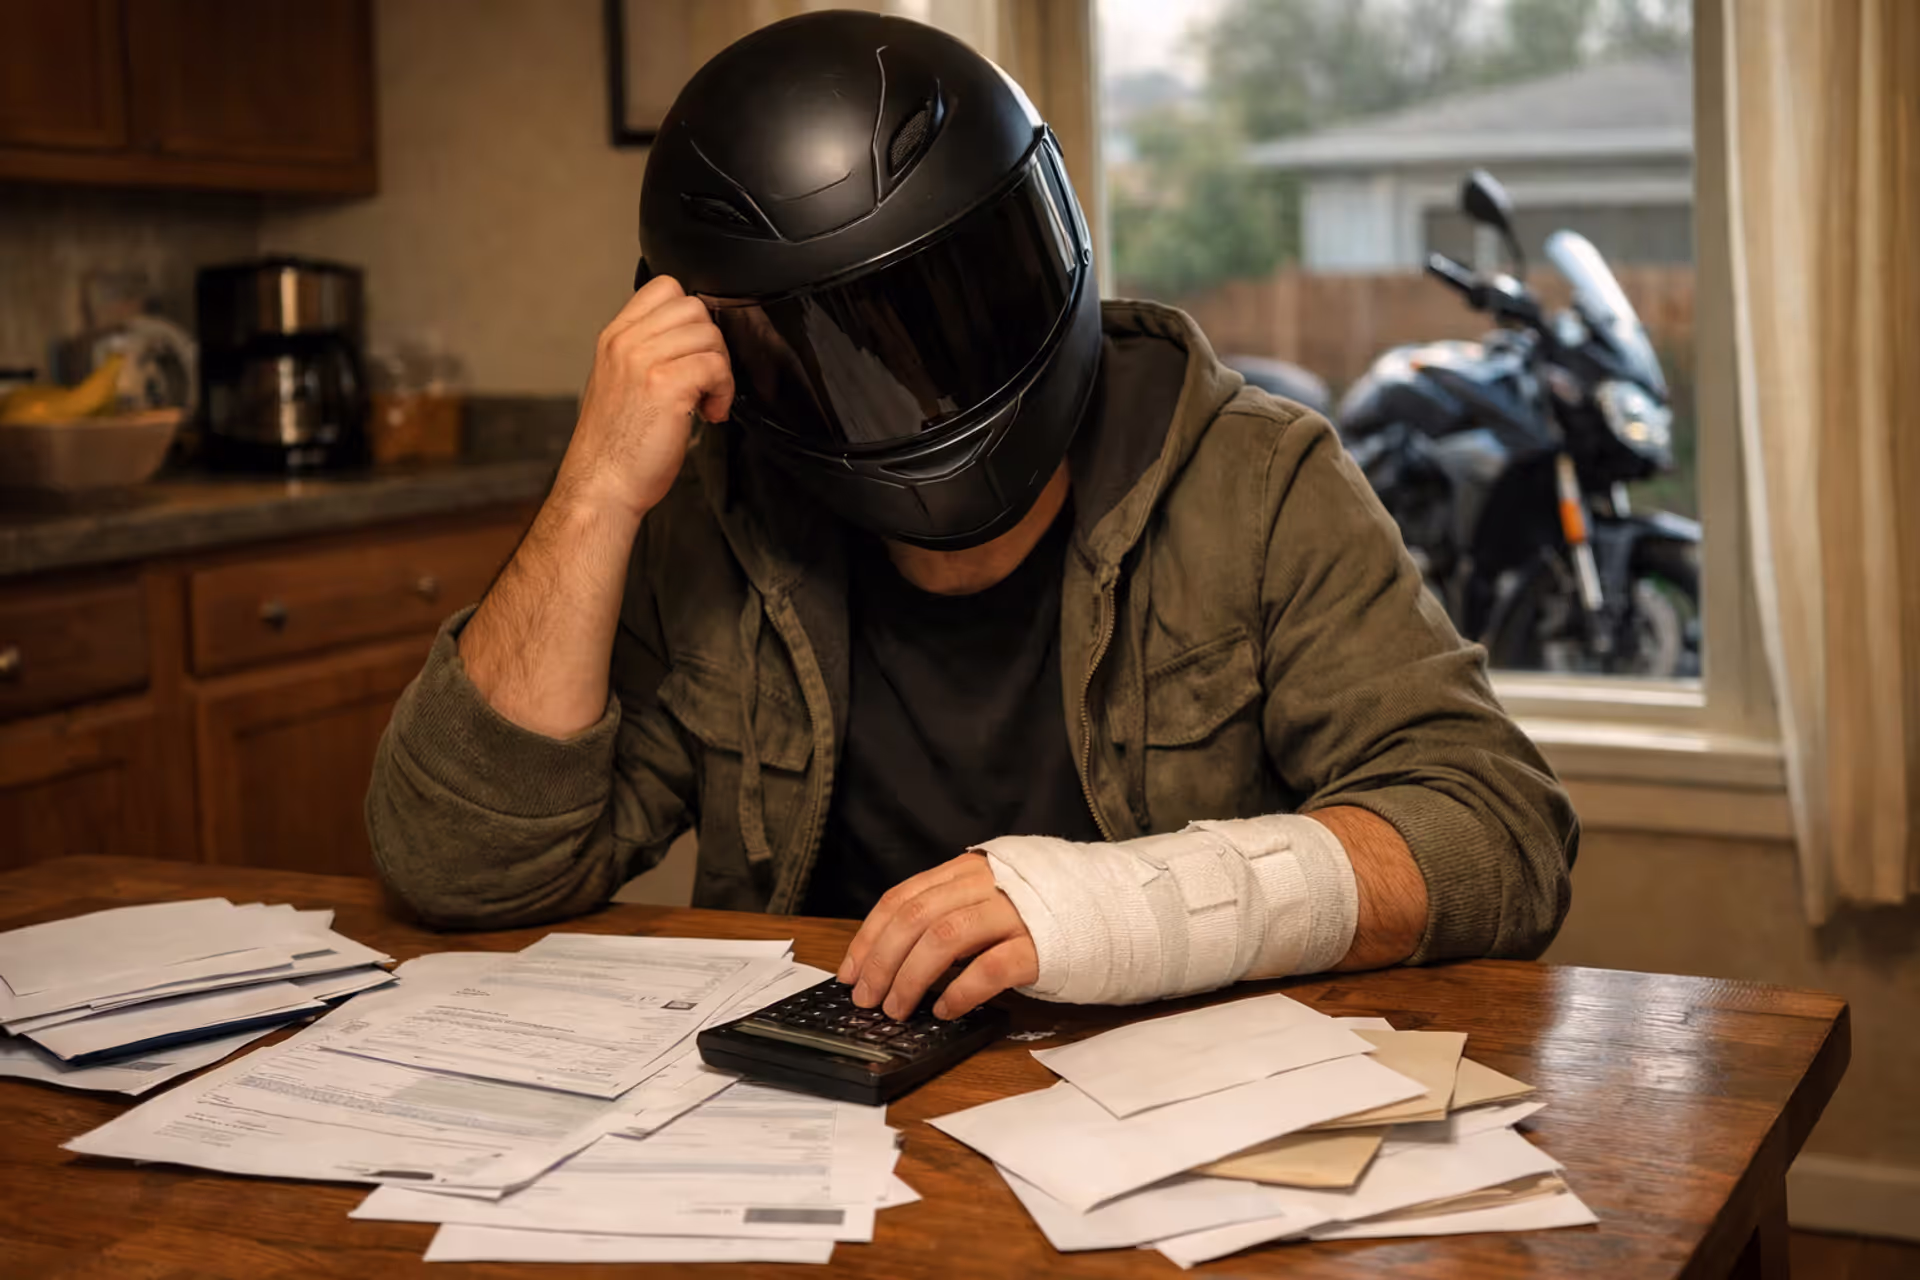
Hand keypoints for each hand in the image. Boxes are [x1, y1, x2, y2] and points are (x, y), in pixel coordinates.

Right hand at [552, 274, 733, 524]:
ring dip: (719, 370)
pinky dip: (724, 391)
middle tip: (703, 380)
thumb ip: (646, 353)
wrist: (602, 485)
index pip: (665, 288)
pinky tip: (709, 413)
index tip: (692, 352)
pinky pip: (716, 365)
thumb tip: (689, 341)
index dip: (692, 318)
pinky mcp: (666, 384)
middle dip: (710, 344)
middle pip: (694, 307)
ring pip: (709, 334)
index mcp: (615, 337)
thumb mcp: (620, 384)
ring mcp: (644, 360)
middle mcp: (627, 342)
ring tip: (704, 400)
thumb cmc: (615, 447)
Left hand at [836, 853, 1038, 1020]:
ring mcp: (1017, 912)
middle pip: (915, 918)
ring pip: (944, 938)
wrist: (1119, 909)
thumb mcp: (993, 898)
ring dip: (911, 978)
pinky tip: (946, 1010)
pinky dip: (960, 991)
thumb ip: (952, 911)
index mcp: (970, 870)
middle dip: (882, 962)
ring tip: (899, 1009)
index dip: (870, 936)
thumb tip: (893, 958)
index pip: (903, 898)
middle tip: (867, 999)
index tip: (850, 971)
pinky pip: (990, 967)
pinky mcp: (1043, 945)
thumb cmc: (1048, 913)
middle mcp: (990, 883)